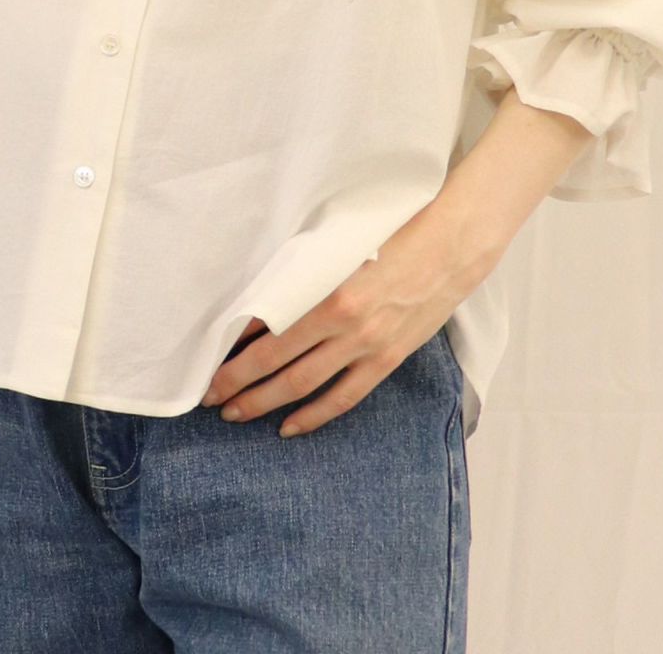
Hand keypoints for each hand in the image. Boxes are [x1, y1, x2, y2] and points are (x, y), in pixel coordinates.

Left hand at [199, 198, 499, 437]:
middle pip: (282, 369)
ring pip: (307, 388)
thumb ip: (304, 276)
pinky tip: (290, 427)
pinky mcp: (388, 360)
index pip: (272, 336)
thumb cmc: (393, 235)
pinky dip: (315, 415)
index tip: (211, 367)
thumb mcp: (341, 248)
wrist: (451, 248)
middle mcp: (348, 328)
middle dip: (241, 386)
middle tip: (211, 399)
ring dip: (268, 403)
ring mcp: (369, 348)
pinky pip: (345, 397)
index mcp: (333, 296)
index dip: (238, 357)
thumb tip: (261, 302)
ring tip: (237, 413)